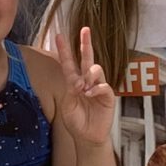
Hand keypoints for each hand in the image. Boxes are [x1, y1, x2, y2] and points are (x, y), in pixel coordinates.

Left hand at [54, 27, 116, 147]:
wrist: (88, 136)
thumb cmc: (76, 122)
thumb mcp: (68, 106)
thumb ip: (72, 92)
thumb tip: (81, 83)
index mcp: (74, 83)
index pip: (69, 63)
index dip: (64, 50)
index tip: (58, 36)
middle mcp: (87, 81)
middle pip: (87, 58)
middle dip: (86, 43)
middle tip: (85, 29)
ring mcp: (98, 87)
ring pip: (96, 69)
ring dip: (89, 75)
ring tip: (84, 87)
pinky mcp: (107, 96)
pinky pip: (103, 86)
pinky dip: (96, 88)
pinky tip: (90, 94)